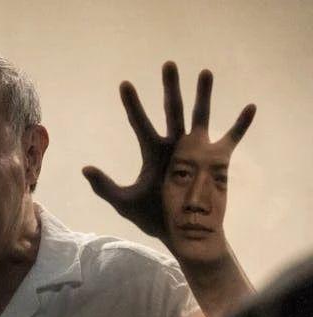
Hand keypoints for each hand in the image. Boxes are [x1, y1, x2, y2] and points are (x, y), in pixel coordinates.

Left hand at [82, 62, 254, 238]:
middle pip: (171, 110)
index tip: (125, 83)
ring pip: (199, 116)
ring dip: (203, 94)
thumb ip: (105, 186)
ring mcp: (196, 151)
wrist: (181, 234)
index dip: (132, 104)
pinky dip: (241, 124)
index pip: (140, 123)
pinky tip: (250, 106)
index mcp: (152, 152)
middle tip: (168, 63)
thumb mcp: (125, 202)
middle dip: (170, 88)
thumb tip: (85, 168)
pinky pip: (231, 138)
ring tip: (205, 72)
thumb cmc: (153, 218)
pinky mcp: (216, 160)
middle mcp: (174, 146)